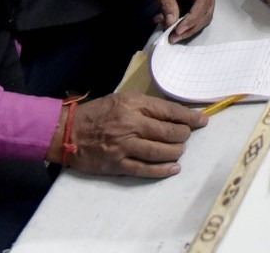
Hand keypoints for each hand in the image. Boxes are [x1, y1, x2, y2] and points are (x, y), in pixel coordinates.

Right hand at [53, 93, 206, 178]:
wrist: (67, 131)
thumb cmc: (97, 113)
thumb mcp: (122, 99)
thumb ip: (146, 106)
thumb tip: (173, 114)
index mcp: (133, 104)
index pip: (169, 110)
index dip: (188, 117)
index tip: (202, 121)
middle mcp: (131, 124)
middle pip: (168, 131)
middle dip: (184, 134)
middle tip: (187, 136)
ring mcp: (124, 145)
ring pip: (160, 151)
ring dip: (176, 151)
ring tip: (180, 150)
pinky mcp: (117, 164)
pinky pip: (145, 169)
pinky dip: (162, 170)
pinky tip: (173, 169)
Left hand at [141, 0, 215, 41]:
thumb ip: (167, 2)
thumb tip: (171, 24)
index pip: (203, 2)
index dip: (192, 19)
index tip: (177, 31)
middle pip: (206, 12)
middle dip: (190, 27)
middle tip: (173, 38)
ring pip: (202, 16)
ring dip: (186, 27)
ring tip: (168, 33)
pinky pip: (193, 14)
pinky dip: (182, 22)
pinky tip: (166, 23)